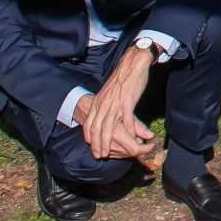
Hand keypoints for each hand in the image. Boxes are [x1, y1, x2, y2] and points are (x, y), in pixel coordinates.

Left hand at [78, 45, 156, 162]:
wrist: (132, 65)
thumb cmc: (121, 79)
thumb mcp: (106, 93)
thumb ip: (103, 104)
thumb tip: (101, 115)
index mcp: (98, 102)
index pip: (89, 123)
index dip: (89, 137)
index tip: (91, 146)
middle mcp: (103, 105)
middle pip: (97, 129)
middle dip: (96, 144)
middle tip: (99, 155)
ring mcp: (115, 104)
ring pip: (109, 128)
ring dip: (108, 142)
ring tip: (109, 152)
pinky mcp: (127, 102)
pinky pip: (127, 121)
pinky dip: (129, 132)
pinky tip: (131, 139)